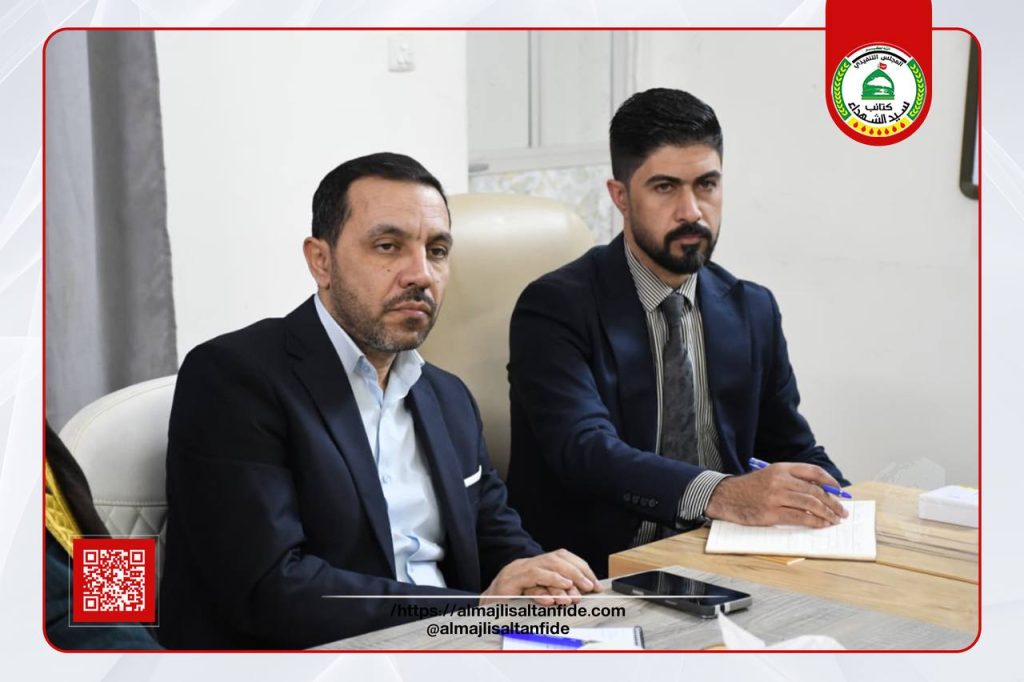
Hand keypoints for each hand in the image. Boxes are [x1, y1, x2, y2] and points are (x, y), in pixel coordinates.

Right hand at [480, 549, 602, 605]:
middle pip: (556, 557)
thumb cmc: (506, 606)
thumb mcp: (533, 597)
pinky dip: (548, 582)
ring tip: (576, 593)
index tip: (594, 584)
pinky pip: (532, 577)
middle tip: (590, 587)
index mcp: (533, 566)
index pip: (561, 556)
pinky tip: (557, 594)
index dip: (581, 568)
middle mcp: (525, 564)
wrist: (479, 612)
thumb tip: (575, 594)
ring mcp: (515, 571)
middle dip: (577, 572)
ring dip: (565, 579)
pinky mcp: (508, 583)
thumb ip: (551, 592)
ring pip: (546, 565)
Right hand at [704, 462, 848, 526]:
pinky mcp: (771, 513)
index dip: (830, 482)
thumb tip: (820, 492)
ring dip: (827, 513)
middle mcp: (780, 480)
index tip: (840, 491)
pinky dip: (814, 522)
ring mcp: (775, 497)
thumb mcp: (770, 475)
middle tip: (842, 511)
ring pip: (810, 505)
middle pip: (815, 491)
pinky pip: (799, 518)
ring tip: (835, 520)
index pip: (813, 472)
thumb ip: (792, 480)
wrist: (726, 496)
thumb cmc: (750, 488)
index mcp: (781, 468)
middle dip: (833, 502)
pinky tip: (821, 525)